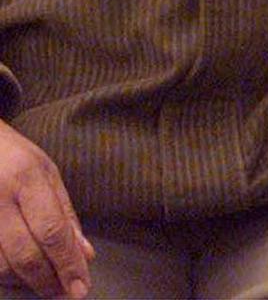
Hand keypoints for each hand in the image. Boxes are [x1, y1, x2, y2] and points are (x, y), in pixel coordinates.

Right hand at [0, 120, 90, 298]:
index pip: (52, 231)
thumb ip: (66, 213)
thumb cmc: (13, 156)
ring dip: (26, 282)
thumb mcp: (47, 173)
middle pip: (25, 253)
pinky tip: (20, 277)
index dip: (68, 263)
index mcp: (27, 180)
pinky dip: (4, 276)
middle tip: (65, 293)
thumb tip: (85, 254)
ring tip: (46, 285)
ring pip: (0, 265)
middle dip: (48, 280)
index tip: (80, 287)